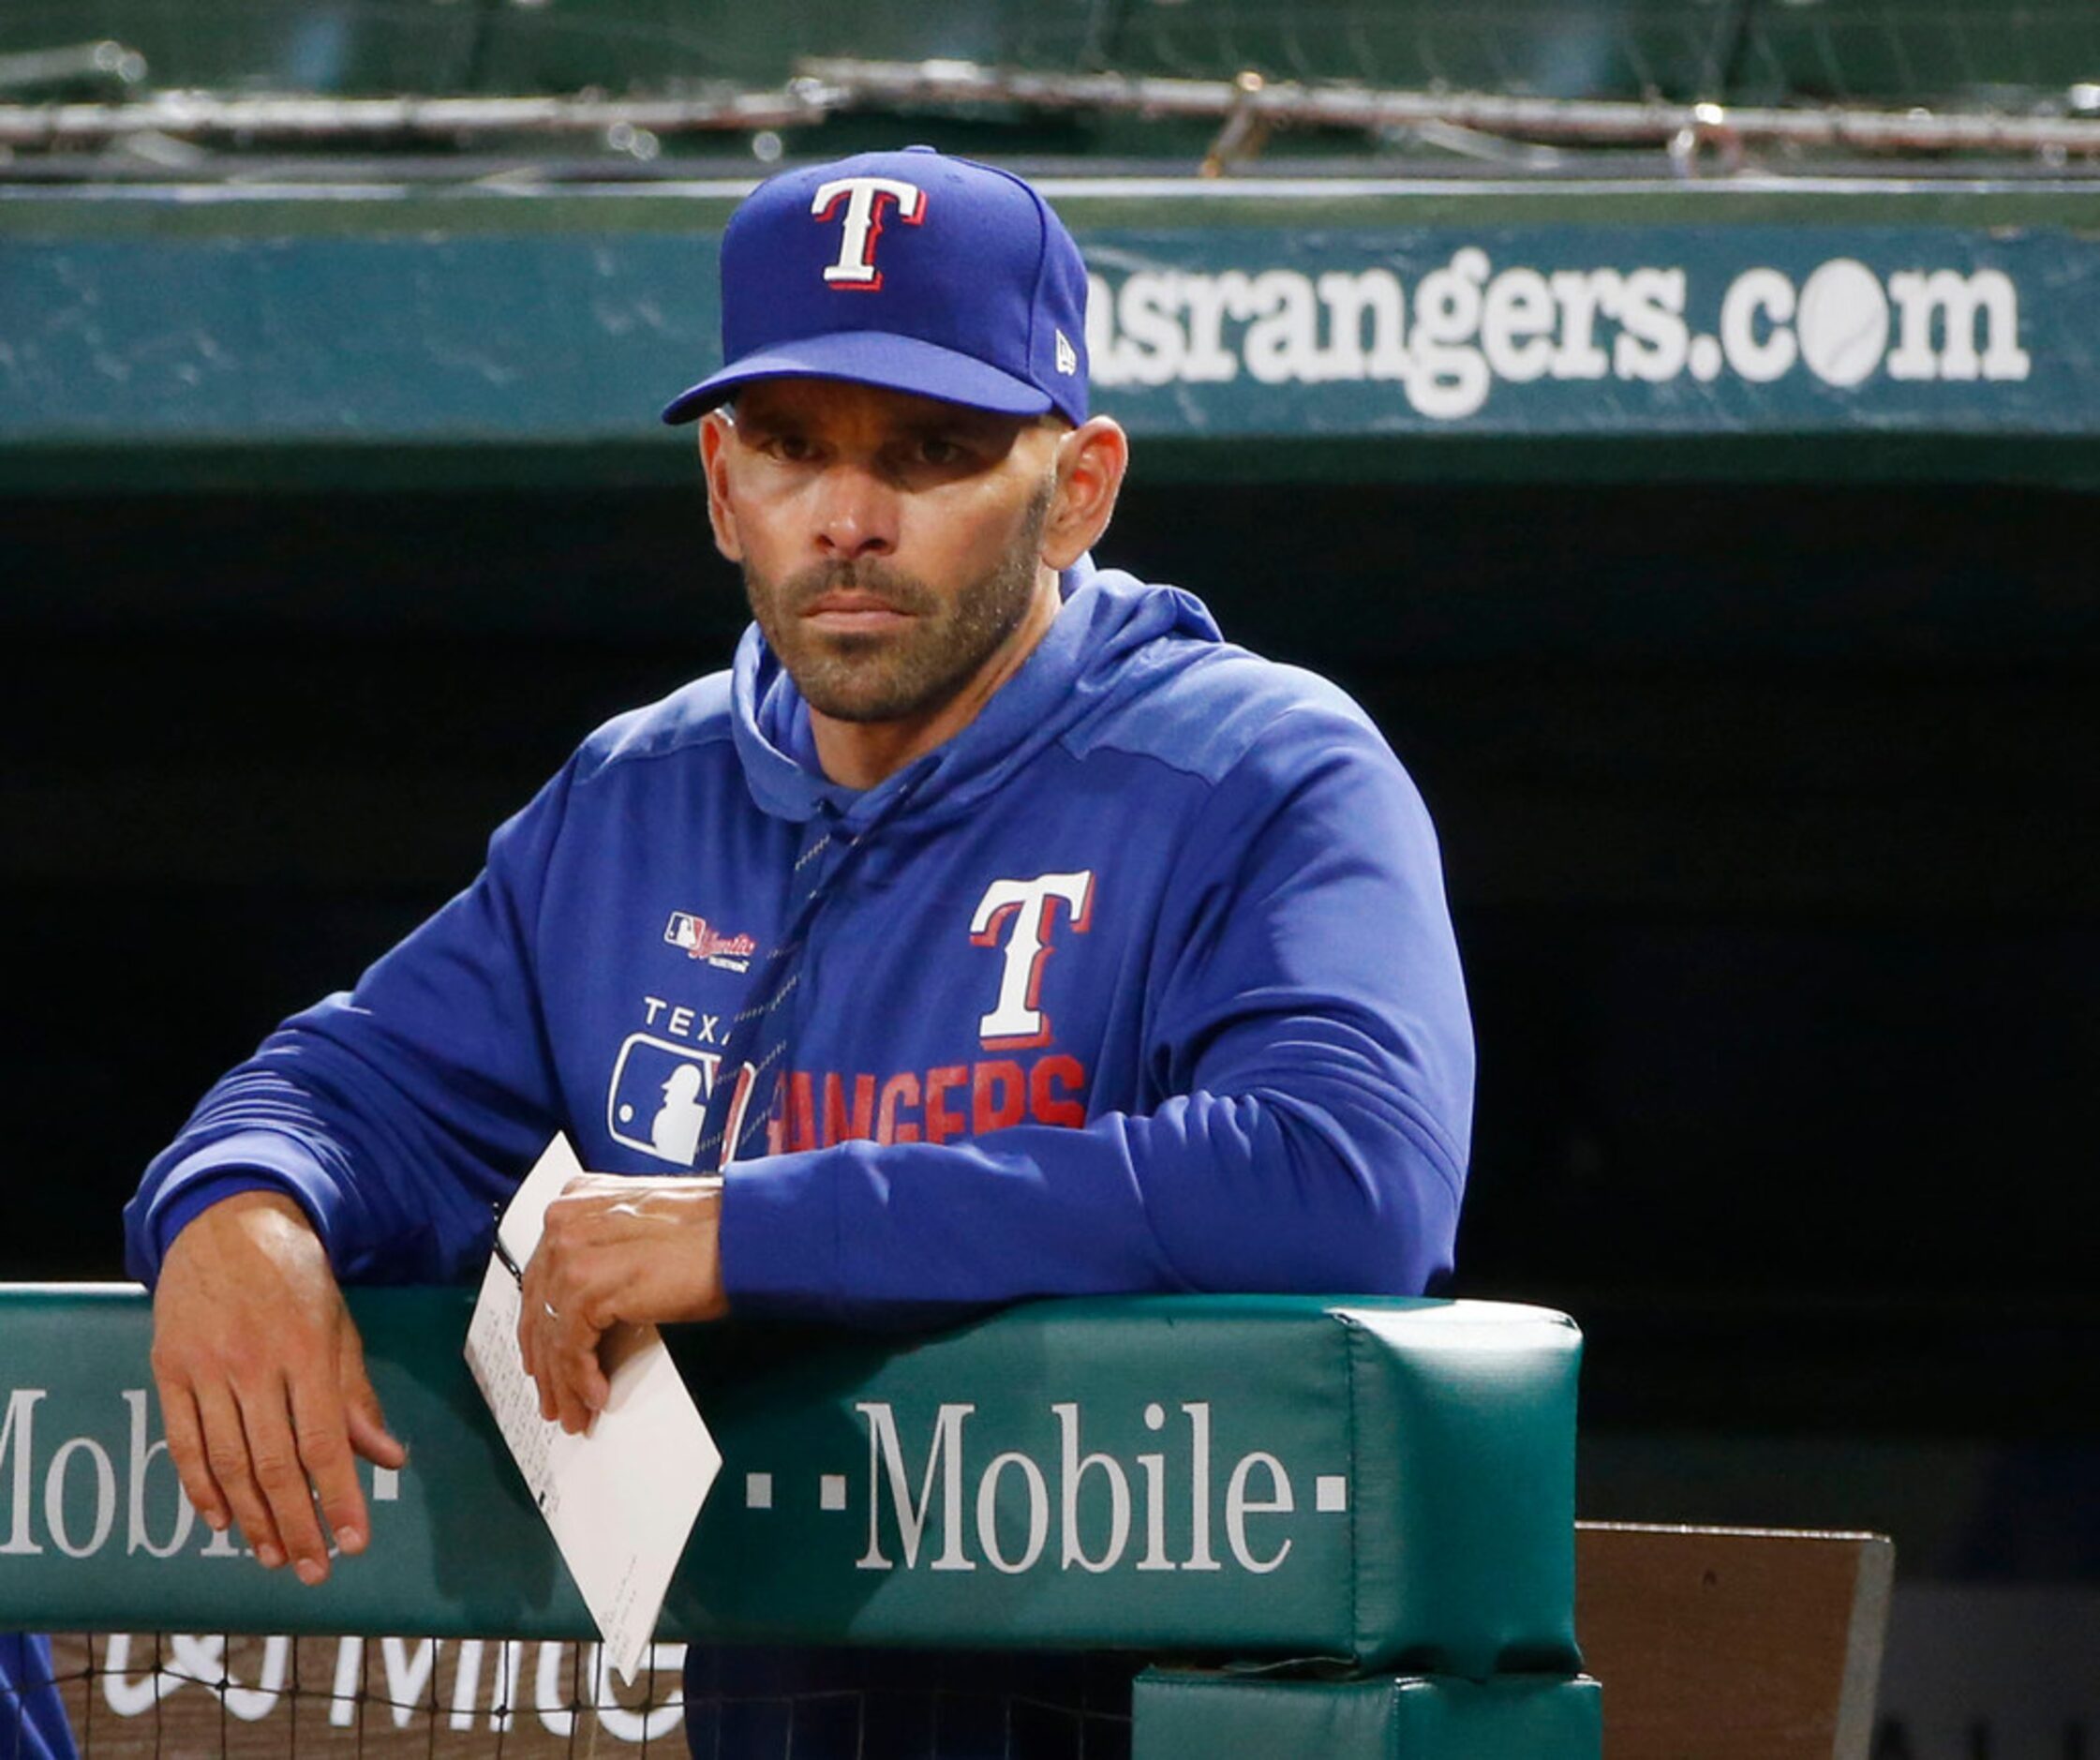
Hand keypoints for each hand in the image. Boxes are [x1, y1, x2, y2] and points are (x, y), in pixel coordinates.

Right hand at [149, 1190, 406, 1584]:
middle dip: (297, 1524)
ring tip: (272, 1557)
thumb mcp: (339, 1323)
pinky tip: (221, 1522)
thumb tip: (389, 1458)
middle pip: (274, 1464)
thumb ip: (357, 1394)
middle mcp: (253, 1364)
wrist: (225, 1221)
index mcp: (305, 1350)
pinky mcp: (168, 1371)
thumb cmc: (295, 1274)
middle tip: (315, 1570)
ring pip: (228, 1463)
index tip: (355, 1541)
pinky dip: (201, 1489)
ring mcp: (205, 1369)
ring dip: (251, 1520)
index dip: (338, 1497)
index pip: (324, 1441)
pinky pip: (183, 1443)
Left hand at [517, 1173, 726, 1433]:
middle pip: (540, 1306)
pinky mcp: (590, 1283)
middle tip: (556, 1398)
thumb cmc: (714, 1233)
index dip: (541, 1326)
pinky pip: (572, 1345)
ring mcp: (573, 1249)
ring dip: (564, 1381)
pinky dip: (582, 1377)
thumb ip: (607, 1257)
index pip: (542, 1275)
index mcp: (578, 1201)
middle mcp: (567, 1220)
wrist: (747, 1232)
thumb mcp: (644, 1236)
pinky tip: (595, 1395)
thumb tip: (590, 1314)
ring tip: (576, 1411)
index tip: (544, 1359)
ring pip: (551, 1331)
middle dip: (547, 1362)